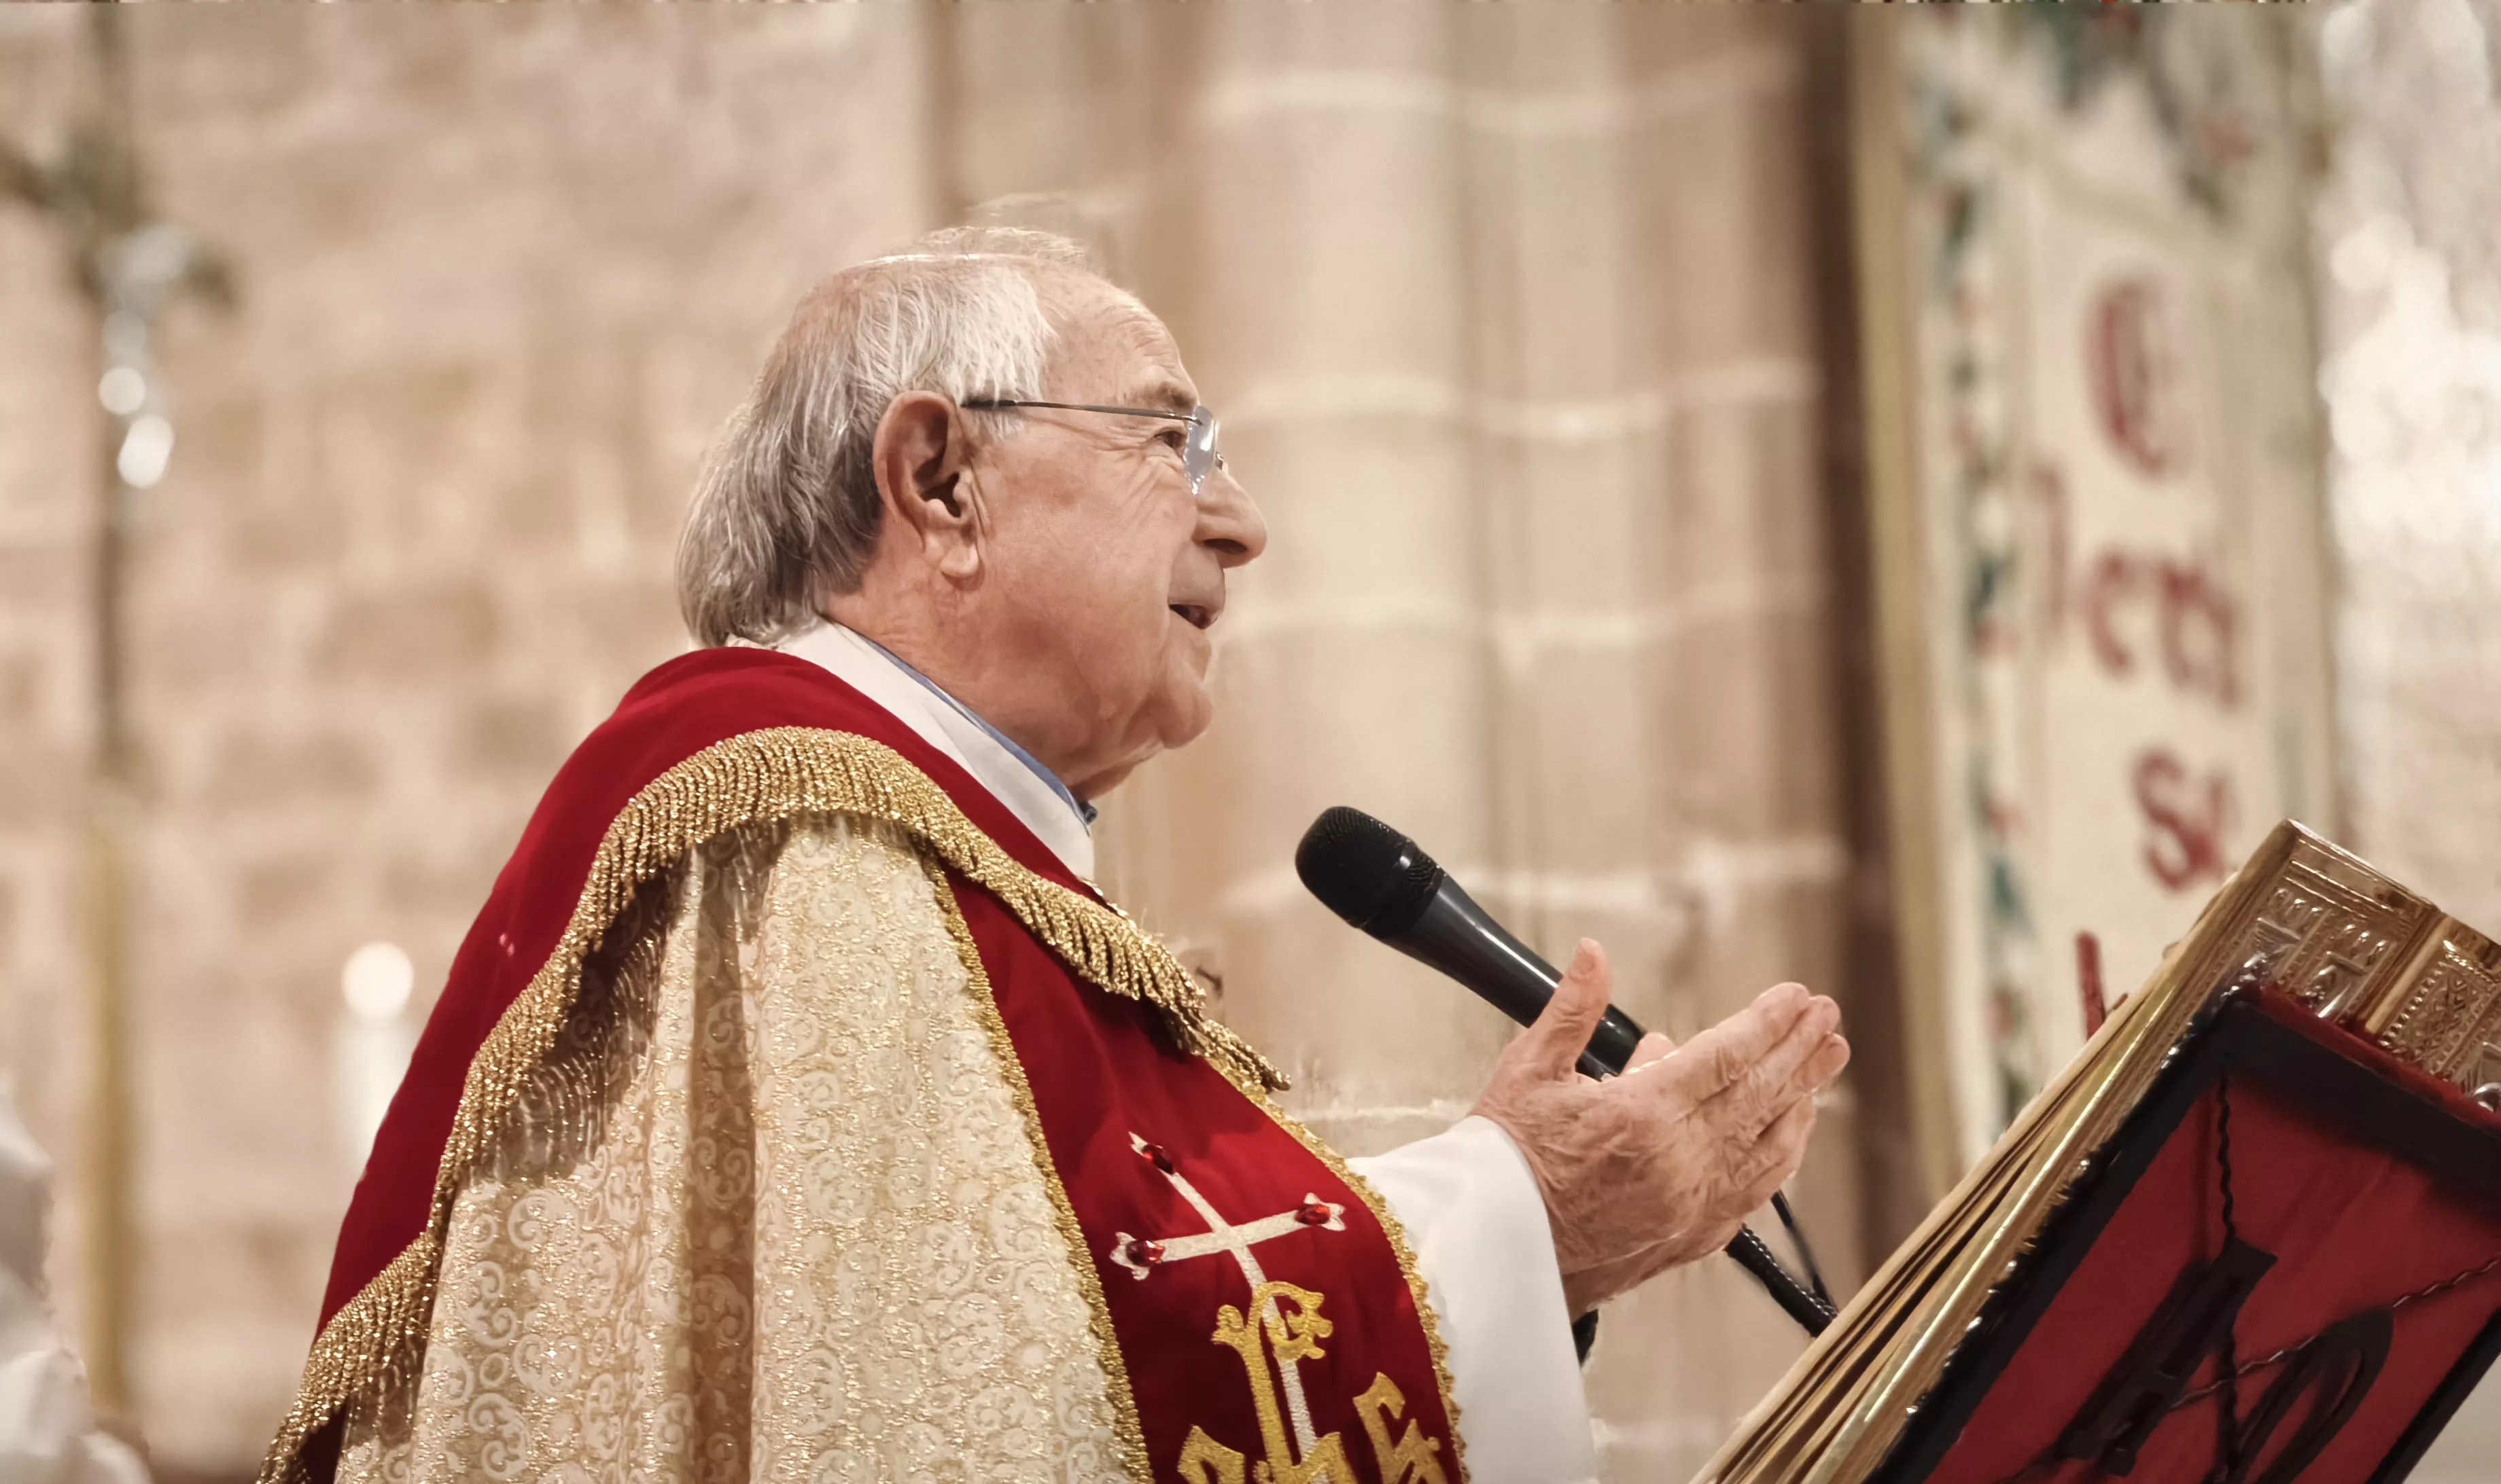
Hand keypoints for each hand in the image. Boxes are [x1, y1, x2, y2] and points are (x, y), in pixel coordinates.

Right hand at [1471, 940, 1849, 1315]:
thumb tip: (1594, 956)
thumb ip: (1571, 1010)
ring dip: (1803, 1098)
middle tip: (1826, 1017)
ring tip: (1824, 1062)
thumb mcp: (1526, 1072)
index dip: (1766, 1021)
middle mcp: (1681, 1162)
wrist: (1494, 1256)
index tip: (1794, 996)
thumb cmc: (1504, 1166)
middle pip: (1760, 1094)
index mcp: (1643, 1115)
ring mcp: (1692, 1204)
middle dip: (1799, 1050)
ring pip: (1769, 1144)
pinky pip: (1756, 1191)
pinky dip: (1782, 1155)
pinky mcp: (1691, 1238)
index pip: (1726, 1055)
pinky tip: (1791, 1133)